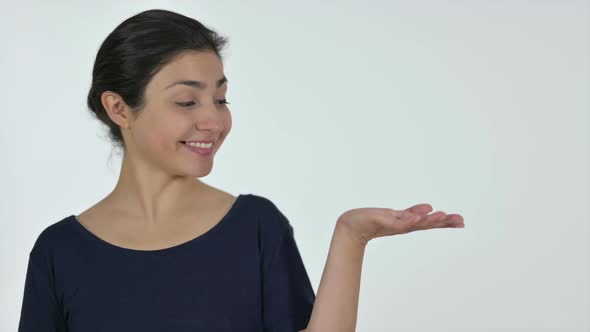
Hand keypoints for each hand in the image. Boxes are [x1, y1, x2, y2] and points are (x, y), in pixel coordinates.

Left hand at [336, 204, 463, 245]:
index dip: (445, 222)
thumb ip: (412, 213)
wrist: (352, 227)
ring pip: (414, 223)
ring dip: (428, 220)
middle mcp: (403, 225)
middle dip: (442, 222)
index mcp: (408, 223)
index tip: (462, 222)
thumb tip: (429, 208)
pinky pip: (397, 222)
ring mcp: (394, 224)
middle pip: (426, 224)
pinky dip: (407, 220)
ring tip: (442, 216)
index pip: (430, 222)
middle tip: (459, 220)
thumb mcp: (396, 216)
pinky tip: (416, 218)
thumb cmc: (373, 221)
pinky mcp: (382, 222)